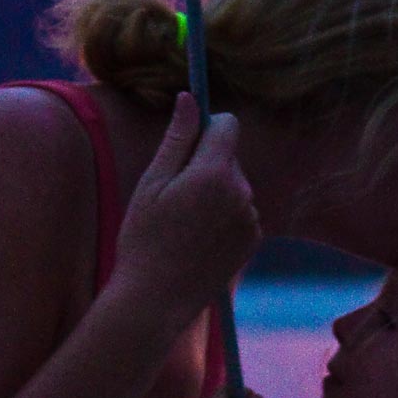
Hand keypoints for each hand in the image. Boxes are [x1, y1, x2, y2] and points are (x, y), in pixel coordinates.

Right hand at [110, 93, 259, 333]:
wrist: (156, 299)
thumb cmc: (144, 238)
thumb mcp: (152, 183)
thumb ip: (177, 138)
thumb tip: (189, 98)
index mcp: (214, 173)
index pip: (227, 125)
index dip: (207, 127)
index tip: (187, 141)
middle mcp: (241, 192)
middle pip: (229, 157)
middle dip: (206, 164)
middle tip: (173, 195)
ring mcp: (251, 218)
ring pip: (235, 186)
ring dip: (215, 193)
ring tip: (183, 224)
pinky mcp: (253, 240)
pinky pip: (241, 212)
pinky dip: (224, 217)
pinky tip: (198, 240)